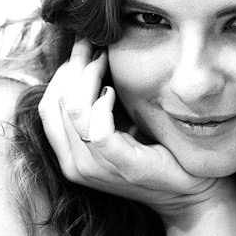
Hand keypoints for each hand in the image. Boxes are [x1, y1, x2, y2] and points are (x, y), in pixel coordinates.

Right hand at [38, 38, 235, 223]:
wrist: (188, 191)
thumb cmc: (155, 152)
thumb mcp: (118, 127)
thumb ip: (98, 104)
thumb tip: (91, 56)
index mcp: (69, 155)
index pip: (47, 105)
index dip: (62, 72)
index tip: (83, 47)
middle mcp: (74, 165)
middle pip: (55, 103)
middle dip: (74, 67)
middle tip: (94, 45)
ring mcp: (95, 169)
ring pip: (72, 110)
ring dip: (89, 77)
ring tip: (106, 61)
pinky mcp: (121, 166)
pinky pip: (97, 129)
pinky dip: (103, 102)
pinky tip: (114, 90)